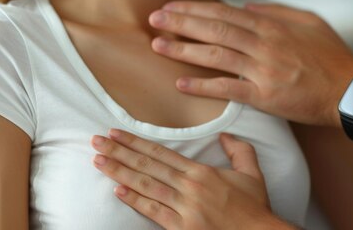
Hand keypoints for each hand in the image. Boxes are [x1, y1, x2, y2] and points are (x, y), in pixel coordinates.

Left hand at [91, 130, 289, 229]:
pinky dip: (134, 200)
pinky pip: (153, 211)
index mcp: (202, 172)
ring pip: (145, 185)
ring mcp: (184, 208)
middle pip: (147, 165)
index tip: (117, 133)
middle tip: (97, 141)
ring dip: (119, 172)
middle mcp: (189, 187)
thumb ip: (239, 150)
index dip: (136, 142)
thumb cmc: (254, 208)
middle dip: (119, 152)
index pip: (161, 152)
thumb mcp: (252, 172)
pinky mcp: (182, 228)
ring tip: (99, 161)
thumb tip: (224, 135)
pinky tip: (117, 190)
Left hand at [148, 2, 352, 126]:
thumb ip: (277, 12)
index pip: (224, 12)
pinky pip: (229, 89)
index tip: (172, 7)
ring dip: (184, 50)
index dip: (195, 9)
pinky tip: (181, 83)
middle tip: (154, 20)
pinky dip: (204, 86)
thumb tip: (247, 7)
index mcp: (272, 26)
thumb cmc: (331, 56)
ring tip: (158, 46)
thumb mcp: (309, 21)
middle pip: (214, 29)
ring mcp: (263, 69)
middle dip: (181, 23)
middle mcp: (264, 44)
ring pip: (216, 55)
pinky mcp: (265, 96)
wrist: (350, 90)